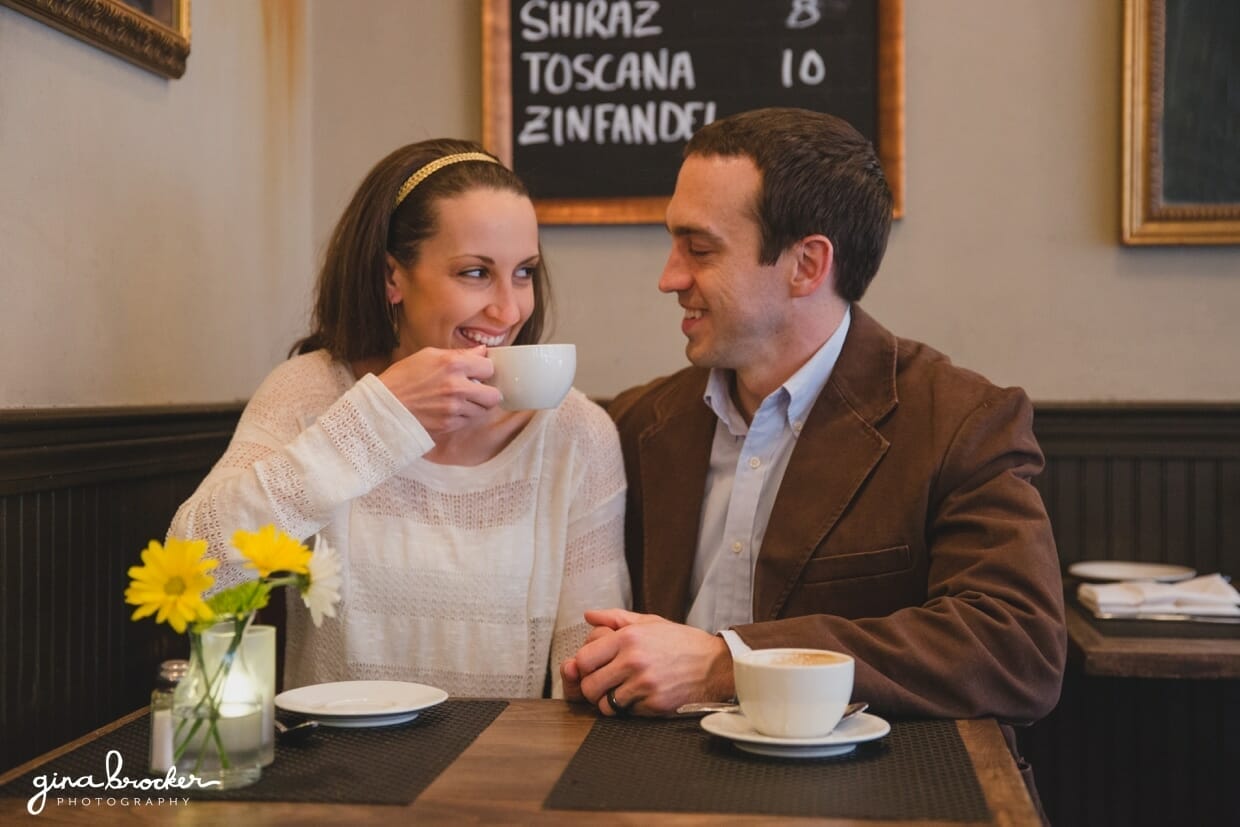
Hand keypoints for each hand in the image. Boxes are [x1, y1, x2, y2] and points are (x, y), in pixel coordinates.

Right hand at [378, 346, 500, 435]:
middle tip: (478, 390)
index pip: (489, 367)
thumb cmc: (403, 378)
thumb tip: (482, 351)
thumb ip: (459, 354)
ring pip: (483, 411)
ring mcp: (454, 409)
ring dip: (475, 406)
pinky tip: (449, 410)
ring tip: (459, 400)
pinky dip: (463, 417)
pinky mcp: (449, 425)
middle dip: (488, 392)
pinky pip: (468, 421)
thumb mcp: (428, 355)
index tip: (477, 371)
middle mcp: (457, 387)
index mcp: (453, 364)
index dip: (483, 369)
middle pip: (494, 395)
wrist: (384, 406)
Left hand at [569, 609, 734, 716]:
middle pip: (589, 686)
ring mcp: (644, 685)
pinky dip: (631, 709)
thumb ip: (616, 618)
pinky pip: (628, 714)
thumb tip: (589, 616)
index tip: (593, 668)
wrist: (716, 664)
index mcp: (628, 638)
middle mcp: (633, 661)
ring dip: (610, 702)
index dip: (584, 667)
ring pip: (605, 705)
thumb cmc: (681, 642)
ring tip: (623, 693)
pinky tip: (643, 697)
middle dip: (593, 688)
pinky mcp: (655, 705)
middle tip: (604, 685)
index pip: (583, 659)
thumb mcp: (650, 622)